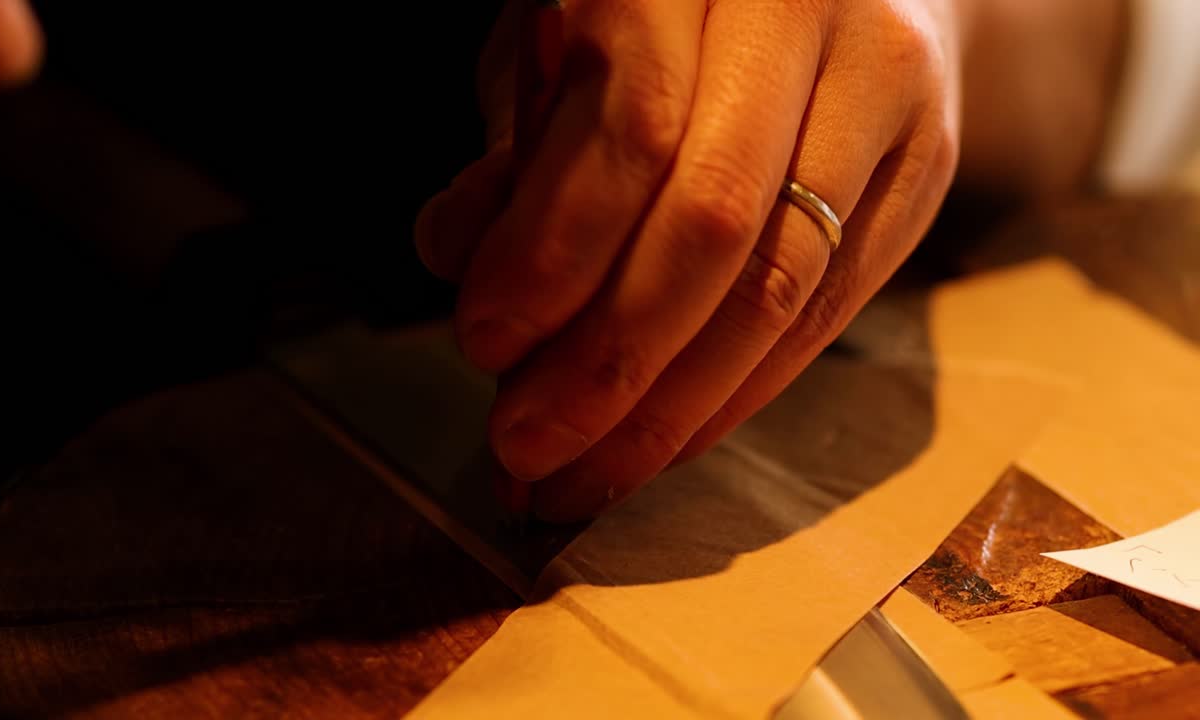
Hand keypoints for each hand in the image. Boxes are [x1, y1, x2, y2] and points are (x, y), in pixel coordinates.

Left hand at [415, 0, 961, 521]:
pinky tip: (668, 439)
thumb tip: (455, 256)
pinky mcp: (928, 162)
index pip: (630, 126)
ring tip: (587, 472)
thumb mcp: (562, 45)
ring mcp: (885, 81)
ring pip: (782, 282)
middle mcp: (803, 5)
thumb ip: (518, 146)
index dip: (554, 254)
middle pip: (714, 219)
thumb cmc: (668, 14)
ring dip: (671, 406)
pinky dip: (738, 393)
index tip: (485, 344)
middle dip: (609, 362)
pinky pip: (831, 307)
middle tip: (527, 448)